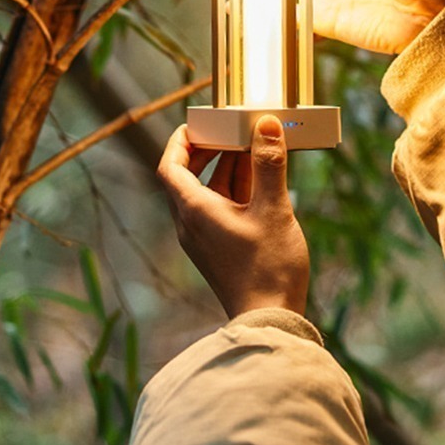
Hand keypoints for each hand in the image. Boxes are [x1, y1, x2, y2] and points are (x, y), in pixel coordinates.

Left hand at [157, 116, 308, 317]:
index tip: (197, 123)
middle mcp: (192, 224)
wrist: (270, 320)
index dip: (180, 141)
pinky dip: (236, 189)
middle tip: (231, 130)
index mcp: (195, 210)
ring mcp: (206, 238)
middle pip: (188, 176)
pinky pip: (220, 209)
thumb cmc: (268, 266)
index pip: (170, 166)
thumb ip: (269, 164)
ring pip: (208, 192)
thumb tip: (264, 125)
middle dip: (209, 150)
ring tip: (254, 148)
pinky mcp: (221, 248)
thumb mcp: (273, 208)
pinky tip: (262, 181)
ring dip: (227, 168)